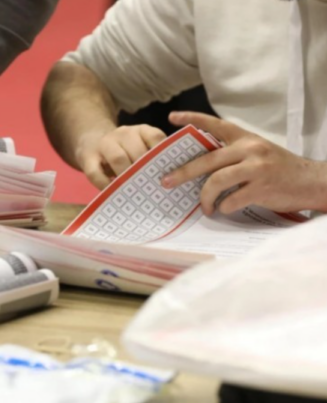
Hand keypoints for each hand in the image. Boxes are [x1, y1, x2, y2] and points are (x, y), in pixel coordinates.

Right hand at [76, 124, 165, 188]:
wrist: (92, 142)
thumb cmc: (125, 152)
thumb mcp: (141, 147)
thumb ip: (154, 158)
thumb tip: (170, 179)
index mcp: (140, 130)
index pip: (154, 136)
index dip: (161, 153)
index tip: (167, 171)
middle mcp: (123, 133)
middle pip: (135, 149)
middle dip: (144, 170)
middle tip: (151, 188)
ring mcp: (104, 144)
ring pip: (117, 158)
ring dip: (126, 176)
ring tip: (134, 192)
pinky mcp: (87, 157)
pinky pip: (96, 173)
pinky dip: (105, 184)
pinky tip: (112, 192)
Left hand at [161, 112, 326, 214]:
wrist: (311, 181)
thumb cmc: (278, 168)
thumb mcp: (256, 152)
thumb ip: (232, 154)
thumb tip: (200, 168)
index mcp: (245, 138)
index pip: (215, 124)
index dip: (192, 119)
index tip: (171, 117)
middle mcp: (249, 149)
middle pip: (207, 160)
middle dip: (183, 173)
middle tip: (166, 182)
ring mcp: (256, 168)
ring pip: (216, 181)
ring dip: (205, 198)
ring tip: (204, 208)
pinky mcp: (262, 188)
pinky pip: (232, 200)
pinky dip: (224, 208)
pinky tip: (224, 210)